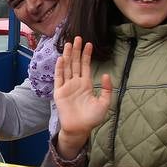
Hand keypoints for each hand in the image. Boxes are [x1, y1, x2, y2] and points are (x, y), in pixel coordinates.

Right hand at [53, 37, 111, 157]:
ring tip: (69, 44)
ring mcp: (67, 86)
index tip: (89, 44)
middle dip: (77, 50)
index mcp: (86, 84)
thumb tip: (106, 74)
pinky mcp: (59, 92)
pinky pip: (59, 77)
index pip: (86, 66)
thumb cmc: (92, 118)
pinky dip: (60, 68)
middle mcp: (76, 83)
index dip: (87, 55)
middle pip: (76, 63)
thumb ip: (106, 89)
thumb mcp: (104, 103)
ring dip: (68, 56)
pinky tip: (61, 59)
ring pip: (67, 67)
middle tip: (77, 37)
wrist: (80, 129)